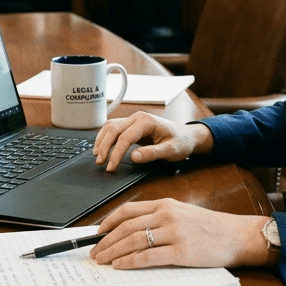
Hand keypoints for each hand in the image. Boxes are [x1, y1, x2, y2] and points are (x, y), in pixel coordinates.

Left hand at [88, 199, 272, 268]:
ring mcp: (174, 233)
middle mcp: (167, 215)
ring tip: (102, 260)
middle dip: (105, 240)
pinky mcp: (181, 252)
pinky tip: (120, 265)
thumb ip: (159, 217)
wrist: (236, 235)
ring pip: (133, 241)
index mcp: (165, 204)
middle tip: (94, 251)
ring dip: (113, 251)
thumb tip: (131, 230)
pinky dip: (130, 261)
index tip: (97, 233)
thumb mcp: (182, 213)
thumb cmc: (210, 227)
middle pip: (126, 227)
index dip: (108, 222)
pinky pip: (148, 257)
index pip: (128, 210)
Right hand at [93, 111, 211, 171]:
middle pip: (113, 129)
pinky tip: (101, 147)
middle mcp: (138, 118)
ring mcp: (134, 120)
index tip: (111, 167)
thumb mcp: (171, 150)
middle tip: (100, 163)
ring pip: (111, 126)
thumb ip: (152, 153)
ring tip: (97, 156)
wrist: (187, 136)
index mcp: (147, 121)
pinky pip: (114, 128)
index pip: (125, 137)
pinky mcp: (132, 125)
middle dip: (104, 146)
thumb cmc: (181, 142)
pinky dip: (105, 137)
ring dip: (102, 140)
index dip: (116, 153)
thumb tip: (134, 157)